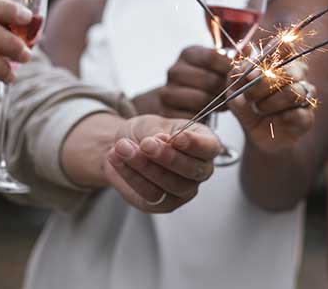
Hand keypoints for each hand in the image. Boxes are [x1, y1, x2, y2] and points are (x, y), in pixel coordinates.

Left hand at [104, 114, 219, 213]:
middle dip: (166, 157)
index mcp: (205, 144)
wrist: (126, 146)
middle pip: (192, 170)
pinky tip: (117, 160)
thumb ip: (158, 131)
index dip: (195, 144)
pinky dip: (131, 177)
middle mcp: (200, 170)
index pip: (210, 147)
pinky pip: (150, 195)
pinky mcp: (164, 204)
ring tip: (122, 147)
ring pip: (169, 184)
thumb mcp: (152, 123)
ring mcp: (184, 190)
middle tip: (145, 144)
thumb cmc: (146, 133)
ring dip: (143, 166)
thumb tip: (163, 140)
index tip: (177, 137)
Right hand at [142, 46, 233, 118]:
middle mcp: (174, 70)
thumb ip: (236, 58)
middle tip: (234, 94)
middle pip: (208, 80)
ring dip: (217, 104)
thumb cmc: (210, 81)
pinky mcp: (166, 112)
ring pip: (201, 99)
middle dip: (225, 89)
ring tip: (224, 104)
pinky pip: (192, 116)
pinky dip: (204, 117)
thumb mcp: (220, 66)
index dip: (229, 68)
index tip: (240, 76)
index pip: (212, 57)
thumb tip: (250, 49)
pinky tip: (209, 113)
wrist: (185, 103)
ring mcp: (167, 91)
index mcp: (188, 53)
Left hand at [228, 59, 315, 149]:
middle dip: (262, 86)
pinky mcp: (308, 116)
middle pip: (288, 71)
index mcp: (281, 60)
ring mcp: (305, 94)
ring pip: (292, 93)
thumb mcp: (235, 88)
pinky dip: (279, 119)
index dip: (271, 54)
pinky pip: (297, 114)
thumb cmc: (247, 106)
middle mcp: (297, 73)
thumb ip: (239, 70)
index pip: (286, 46)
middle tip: (248, 96)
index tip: (254, 70)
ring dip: (269, 104)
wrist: (255, 135)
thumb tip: (247, 51)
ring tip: (260, 109)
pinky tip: (273, 121)